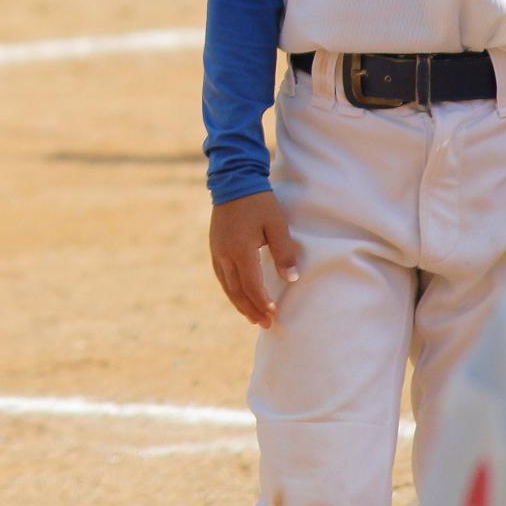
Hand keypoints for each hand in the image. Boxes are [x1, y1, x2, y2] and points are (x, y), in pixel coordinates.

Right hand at [209, 191, 298, 325]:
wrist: (234, 181)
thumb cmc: (259, 202)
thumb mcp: (277, 224)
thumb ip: (284, 252)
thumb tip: (291, 279)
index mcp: (240, 249)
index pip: (252, 285)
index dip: (262, 302)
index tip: (274, 314)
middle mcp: (224, 254)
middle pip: (236, 291)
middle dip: (251, 309)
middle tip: (265, 324)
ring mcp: (216, 251)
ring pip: (227, 286)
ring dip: (240, 303)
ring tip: (252, 317)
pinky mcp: (214, 247)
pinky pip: (221, 276)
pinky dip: (231, 291)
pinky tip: (239, 296)